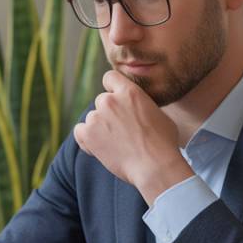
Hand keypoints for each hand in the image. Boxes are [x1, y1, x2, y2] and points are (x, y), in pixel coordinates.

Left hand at [73, 70, 193, 204]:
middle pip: (102, 100)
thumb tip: (138, 108)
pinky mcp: (88, 135)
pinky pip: (79, 131)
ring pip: (92, 117)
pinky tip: (101, 147)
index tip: (117, 100)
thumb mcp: (158, 114)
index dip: (112, 88)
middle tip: (122, 129)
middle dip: (109, 112)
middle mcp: (110, 101)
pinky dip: (86, 139)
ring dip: (100, 127)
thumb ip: (142, 105)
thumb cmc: (163, 142)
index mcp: (129, 92)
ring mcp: (97, 117)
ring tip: (116, 143)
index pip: (110, 77)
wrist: (154, 165)